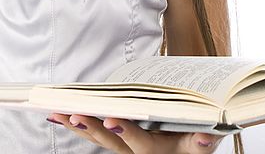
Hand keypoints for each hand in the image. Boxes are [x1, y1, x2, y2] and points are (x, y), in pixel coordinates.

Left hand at [47, 112, 224, 152]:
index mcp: (157, 152)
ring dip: (79, 127)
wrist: (182, 151)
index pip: (140, 143)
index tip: (111, 120)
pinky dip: (80, 126)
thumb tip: (206, 136)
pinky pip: (96, 137)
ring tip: (58, 114)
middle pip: (112, 143)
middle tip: (74, 115)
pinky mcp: (118, 143)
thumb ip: (201, 143)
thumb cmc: (192, 144)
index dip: (126, 132)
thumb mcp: (200, 143)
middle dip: (92, 129)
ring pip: (98, 141)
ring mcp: (124, 149)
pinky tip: (62, 117)